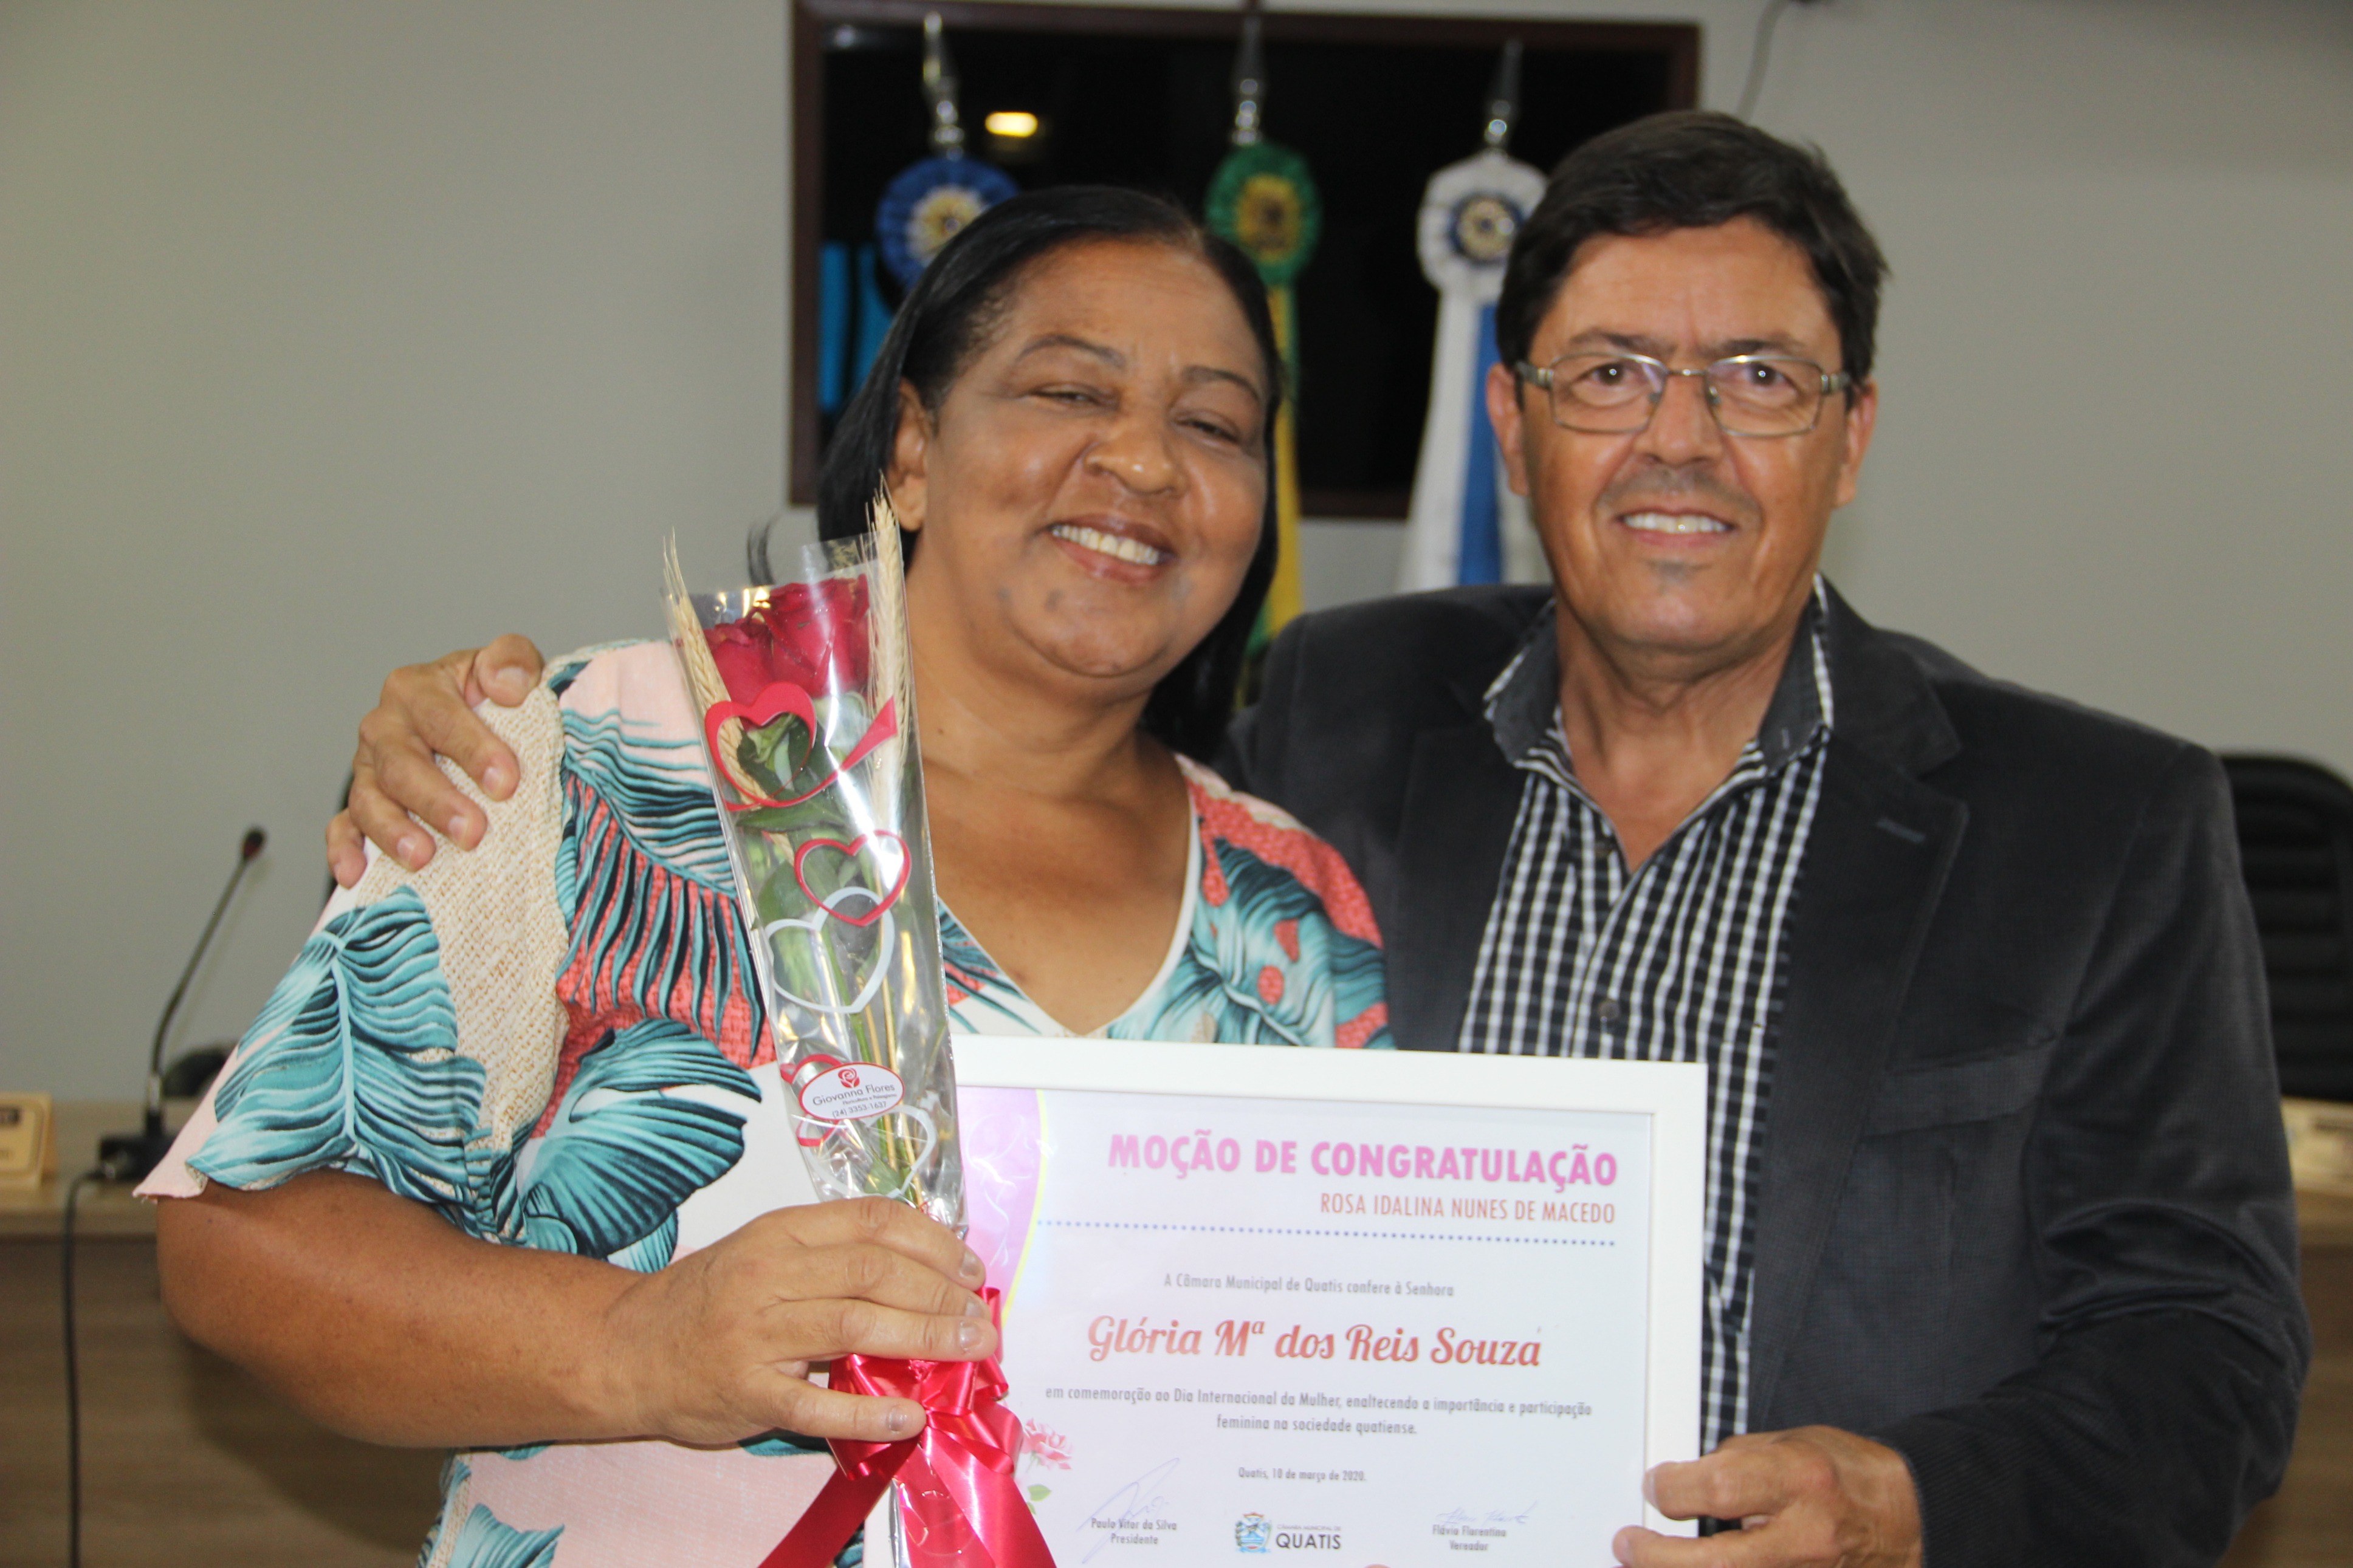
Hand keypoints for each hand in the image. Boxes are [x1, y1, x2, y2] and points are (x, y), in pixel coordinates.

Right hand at [328, 634, 545, 885]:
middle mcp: (386, 725)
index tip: (506, 782)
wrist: (469, 718)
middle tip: (472, 832)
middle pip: (401, 764)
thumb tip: (507, 684)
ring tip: (422, 858)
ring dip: (393, 830)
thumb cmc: (491, 696)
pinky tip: (354, 873)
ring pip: (369, 799)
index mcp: (419, 688)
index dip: (472, 749)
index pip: (442, 718)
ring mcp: (369, 766)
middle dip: (436, 801)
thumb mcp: (509, 666)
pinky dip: (344, 849)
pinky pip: (343, 826)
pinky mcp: (361, 802)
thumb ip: (513, 661)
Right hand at [600, 1196, 996, 1446]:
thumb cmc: (705, 1300)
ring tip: (968, 1352)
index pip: (872, 1221)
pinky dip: (870, 1412)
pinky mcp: (747, 1392)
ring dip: (923, 1340)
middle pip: (874, 1273)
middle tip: (980, 1319)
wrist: (623, 1348)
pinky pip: (818, 1404)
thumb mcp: (764, 1254)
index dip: (933, 1241)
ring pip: (856, 1328)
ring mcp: (756, 1335)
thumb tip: (924, 1272)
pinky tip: (910, 1417)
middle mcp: (769, 1275)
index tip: (970, 1267)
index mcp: (780, 1234)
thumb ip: (831, 1255)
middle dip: (940, 1295)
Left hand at [1613, 1426, 1921, 1567]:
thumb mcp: (1794, 1443)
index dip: (1673, 1489)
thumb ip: (1738, 1460)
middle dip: (1659, 1558)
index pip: (1720, 1487)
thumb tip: (1685, 1479)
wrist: (1908, 1519)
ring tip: (1652, 1560)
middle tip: (1629, 1543)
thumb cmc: (1850, 1475)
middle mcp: (1807, 1536)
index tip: (1656, 1487)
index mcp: (1801, 1480)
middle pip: (1717, 1564)